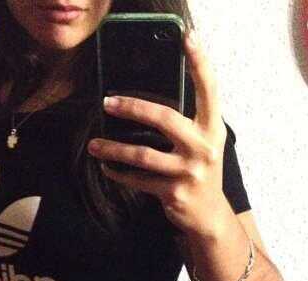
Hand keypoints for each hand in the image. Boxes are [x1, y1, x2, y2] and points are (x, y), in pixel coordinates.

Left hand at [87, 29, 228, 237]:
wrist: (209, 216)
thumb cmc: (200, 172)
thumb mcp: (202, 144)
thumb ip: (187, 124)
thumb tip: (146, 104)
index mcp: (212, 128)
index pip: (209, 89)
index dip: (199, 62)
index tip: (187, 37)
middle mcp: (203, 147)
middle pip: (164, 118)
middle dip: (132, 108)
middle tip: (108, 103)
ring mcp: (188, 171)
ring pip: (143, 154)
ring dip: (114, 150)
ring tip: (94, 146)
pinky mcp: (173, 192)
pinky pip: (138, 180)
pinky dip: (119, 174)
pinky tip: (107, 168)